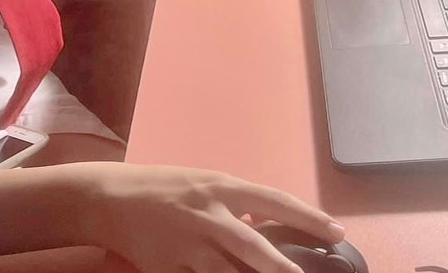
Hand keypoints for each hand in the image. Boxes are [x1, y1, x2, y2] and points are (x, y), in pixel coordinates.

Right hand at [74, 163, 343, 272]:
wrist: (110, 197)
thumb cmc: (164, 186)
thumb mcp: (204, 184)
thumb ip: (234, 204)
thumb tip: (266, 225)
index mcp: (221, 186)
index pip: (275, 201)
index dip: (308, 217)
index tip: (336, 232)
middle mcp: (209, 213)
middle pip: (255, 246)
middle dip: (285, 267)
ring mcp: (188, 245)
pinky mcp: (168, 269)